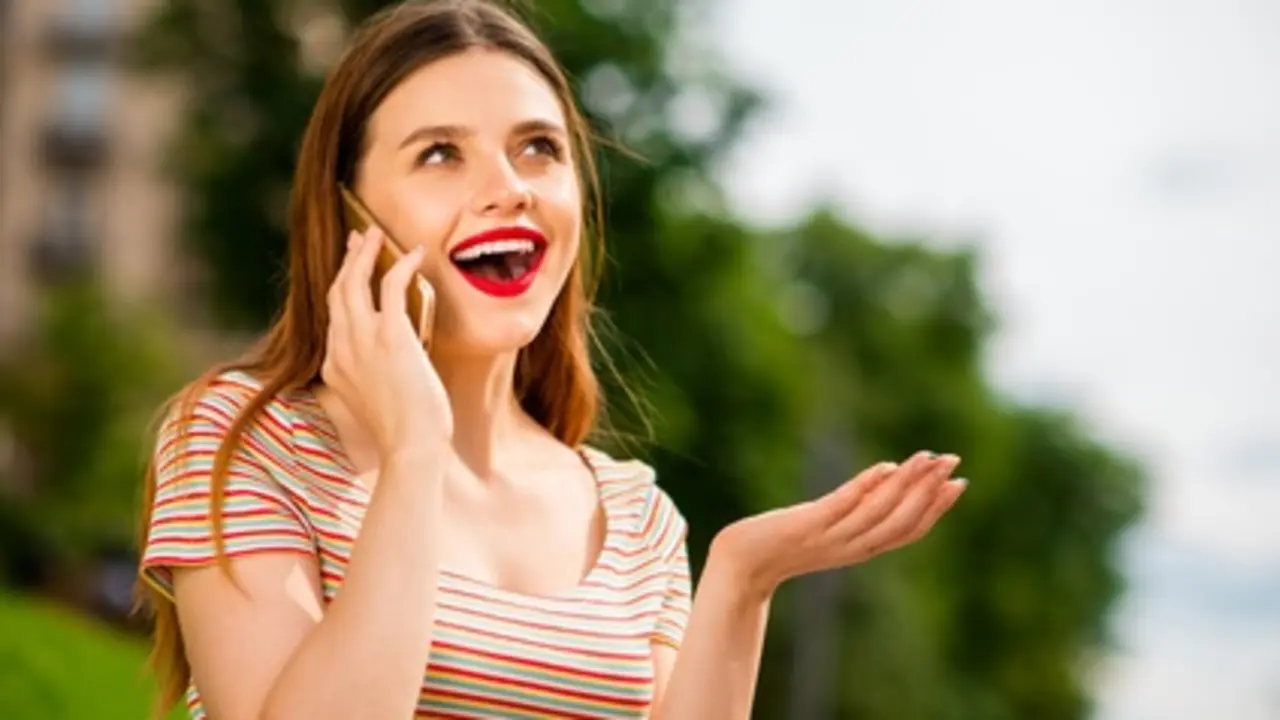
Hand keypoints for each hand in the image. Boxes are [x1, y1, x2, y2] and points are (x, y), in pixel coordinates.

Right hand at [321, 227, 452, 459]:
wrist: (410, 447)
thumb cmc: (404, 434)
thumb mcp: (377, 403)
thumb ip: (373, 379)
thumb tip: (392, 366)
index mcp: (334, 367)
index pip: (333, 318)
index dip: (342, 289)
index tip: (352, 271)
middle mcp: (340, 349)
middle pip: (337, 292)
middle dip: (348, 262)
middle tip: (359, 240)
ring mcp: (361, 340)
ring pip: (355, 282)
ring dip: (366, 253)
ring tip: (377, 234)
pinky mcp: (389, 335)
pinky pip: (390, 285)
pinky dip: (401, 264)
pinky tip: (416, 253)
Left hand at [712, 451, 965, 597]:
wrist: (740, 563)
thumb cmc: (781, 543)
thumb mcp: (826, 526)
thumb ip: (854, 511)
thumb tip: (884, 477)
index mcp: (860, 548)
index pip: (908, 531)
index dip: (936, 508)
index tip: (959, 483)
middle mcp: (851, 547)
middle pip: (902, 521)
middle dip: (931, 491)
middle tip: (953, 462)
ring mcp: (830, 537)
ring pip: (879, 512)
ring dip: (907, 484)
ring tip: (927, 457)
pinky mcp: (807, 526)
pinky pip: (842, 506)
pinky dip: (866, 487)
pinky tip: (884, 467)